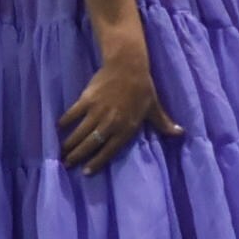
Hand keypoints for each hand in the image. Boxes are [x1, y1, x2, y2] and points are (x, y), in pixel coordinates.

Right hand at [58, 54, 179, 173]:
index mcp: (127, 128)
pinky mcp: (86, 100)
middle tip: (67, 164)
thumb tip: (180, 133)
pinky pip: (72, 114)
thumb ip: (163, 123)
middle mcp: (111, 123)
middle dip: (78, 156)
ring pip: (80, 133)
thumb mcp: (154, 108)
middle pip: (91, 144)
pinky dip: (65, 121)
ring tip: (61, 152)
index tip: (86, 172)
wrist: (128, 66)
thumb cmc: (143, 88)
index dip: (97, 162)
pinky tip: (58, 128)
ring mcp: (97, 111)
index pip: (110, 150)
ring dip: (69, 144)